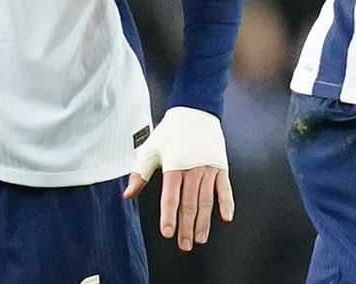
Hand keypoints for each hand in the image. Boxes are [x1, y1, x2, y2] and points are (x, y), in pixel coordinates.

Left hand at [123, 107, 234, 251]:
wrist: (196, 111)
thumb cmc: (172, 131)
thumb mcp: (150, 149)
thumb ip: (140, 173)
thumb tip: (128, 194)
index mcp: (174, 167)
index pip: (171, 197)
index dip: (170, 216)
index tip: (169, 232)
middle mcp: (193, 170)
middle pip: (190, 204)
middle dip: (187, 226)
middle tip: (185, 244)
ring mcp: (209, 169)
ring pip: (207, 200)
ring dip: (204, 221)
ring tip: (200, 238)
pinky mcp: (220, 165)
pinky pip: (225, 187)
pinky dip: (227, 203)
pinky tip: (226, 217)